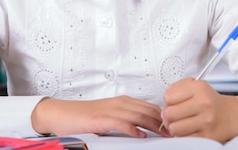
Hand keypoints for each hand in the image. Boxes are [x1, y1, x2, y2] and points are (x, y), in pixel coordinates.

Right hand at [31, 95, 170, 137]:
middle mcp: (120, 103)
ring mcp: (110, 110)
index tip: (173, 126)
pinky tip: (141, 136)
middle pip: (147, 110)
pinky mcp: (101, 119)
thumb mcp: (110, 117)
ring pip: (138, 115)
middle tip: (174, 132)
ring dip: (153, 125)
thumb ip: (126, 120)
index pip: (149, 107)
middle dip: (163, 122)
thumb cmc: (85, 118)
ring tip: (164, 134)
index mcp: (123, 101)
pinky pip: (121, 123)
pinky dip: (133, 129)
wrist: (62, 114)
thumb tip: (144, 129)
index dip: (163, 116)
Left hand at [161, 78, 237, 141]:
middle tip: (175, 116)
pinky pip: (184, 139)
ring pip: (174, 129)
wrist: (232, 116)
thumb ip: (177, 88)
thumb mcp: (197, 86)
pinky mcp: (207, 136)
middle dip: (168, 116)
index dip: (168, 101)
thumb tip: (164, 101)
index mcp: (199, 88)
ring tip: (182, 124)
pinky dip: (183, 136)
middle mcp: (204, 103)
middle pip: (169, 114)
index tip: (173, 104)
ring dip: (175, 128)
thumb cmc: (211, 102)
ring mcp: (206, 121)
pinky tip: (189, 130)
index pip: (168, 97)